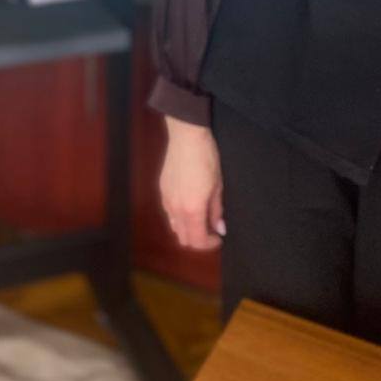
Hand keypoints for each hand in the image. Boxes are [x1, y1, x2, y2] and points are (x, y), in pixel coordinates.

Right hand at [159, 117, 223, 250]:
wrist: (186, 136)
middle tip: (210, 229)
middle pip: (183, 238)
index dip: (209, 244)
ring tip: (200, 217)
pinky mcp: (161, 190)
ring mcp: (166, 200)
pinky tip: (189, 204)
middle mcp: (175, 209)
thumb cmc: (206, 158)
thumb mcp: (217, 185)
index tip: (218, 236)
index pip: (197, 241)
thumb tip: (219, 228)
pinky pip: (169, 212)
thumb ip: (216, 210)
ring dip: (187, 228)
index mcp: (192, 210)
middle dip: (198, 239)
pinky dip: (179, 217)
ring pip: (174, 226)